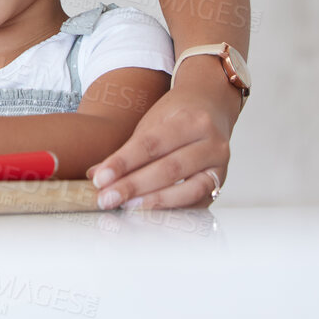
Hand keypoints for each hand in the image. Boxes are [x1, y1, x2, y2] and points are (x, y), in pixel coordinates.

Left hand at [87, 60, 236, 208]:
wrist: (211, 106)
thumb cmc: (177, 115)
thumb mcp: (150, 122)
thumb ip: (126, 150)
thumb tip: (96, 175)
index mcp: (190, 120)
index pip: (150, 144)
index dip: (122, 163)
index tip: (100, 178)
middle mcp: (211, 142)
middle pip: (169, 168)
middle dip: (134, 186)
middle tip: (107, 198)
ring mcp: (220, 164)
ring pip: (189, 189)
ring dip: (155, 201)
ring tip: (127, 207)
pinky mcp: (222, 182)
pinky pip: (199, 202)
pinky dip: (175, 209)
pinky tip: (153, 212)